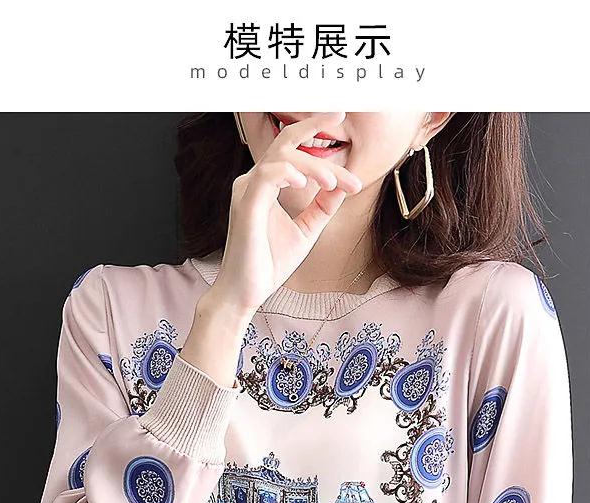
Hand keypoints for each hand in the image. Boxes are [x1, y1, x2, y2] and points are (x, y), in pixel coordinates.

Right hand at [207, 111, 362, 318]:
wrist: (246, 293)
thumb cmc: (268, 263)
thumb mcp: (306, 231)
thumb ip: (322, 207)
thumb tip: (341, 185)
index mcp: (265, 185)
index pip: (293, 150)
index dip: (317, 134)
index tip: (343, 128)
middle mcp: (254, 182)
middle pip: (285, 141)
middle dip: (314, 125)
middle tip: (343, 123)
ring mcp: (247, 192)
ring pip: (281, 157)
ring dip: (312, 165)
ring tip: (333, 182)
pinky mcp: (246, 206)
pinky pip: (267, 175)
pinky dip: (289, 173)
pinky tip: (305, 184)